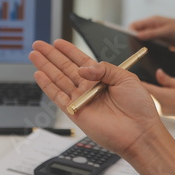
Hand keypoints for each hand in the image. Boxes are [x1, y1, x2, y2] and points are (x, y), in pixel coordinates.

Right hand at [29, 39, 164, 158]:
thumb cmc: (138, 107)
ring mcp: (81, 100)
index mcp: (103, 78)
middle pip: (65, 68)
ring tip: (34, 55)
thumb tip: (82, 68)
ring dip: (45, 67)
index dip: (68, 51)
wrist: (139, 132)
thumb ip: (104, 68)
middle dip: (51, 55)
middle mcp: (89, 88)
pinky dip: (47, 86)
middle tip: (38, 45)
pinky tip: (39, 74)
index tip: (57, 42)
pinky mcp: (75, 112)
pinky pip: (58, 96)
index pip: (81, 60)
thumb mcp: (126, 78)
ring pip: (58, 79)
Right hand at [130, 16, 174, 51]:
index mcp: (153, 21)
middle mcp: (152, 27)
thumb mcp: (167, 32)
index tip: (126, 41)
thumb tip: (137, 35)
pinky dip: (146, 48)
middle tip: (132, 50)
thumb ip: (152, 33)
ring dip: (140, 45)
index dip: (128, 32)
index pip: (134, 25)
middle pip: (136, 33)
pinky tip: (146, 54)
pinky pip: (149, 45)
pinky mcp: (159, 42)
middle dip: (133, 40)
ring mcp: (155, 35)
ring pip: (142, 40)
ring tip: (138, 53)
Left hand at [143, 69, 174, 119]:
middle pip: (151, 92)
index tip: (135, 78)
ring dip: (161, 91)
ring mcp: (164, 111)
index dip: (140, 83)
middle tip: (166, 83)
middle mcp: (163, 105)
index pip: (147, 89)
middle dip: (155, 85)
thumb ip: (168, 80)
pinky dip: (165, 97)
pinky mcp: (166, 113)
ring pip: (156, 96)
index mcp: (167, 97)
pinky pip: (161, 101)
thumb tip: (158, 73)